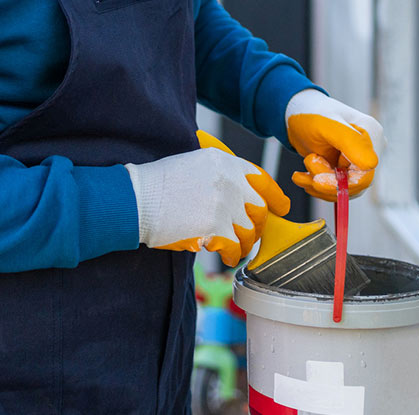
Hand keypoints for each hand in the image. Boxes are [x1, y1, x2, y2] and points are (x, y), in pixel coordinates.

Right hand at [125, 133, 289, 266]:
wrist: (137, 199)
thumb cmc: (158, 185)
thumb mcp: (193, 164)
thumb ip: (219, 175)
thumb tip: (239, 195)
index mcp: (225, 162)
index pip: (261, 180)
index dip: (275, 197)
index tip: (281, 208)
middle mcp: (230, 181)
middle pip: (258, 209)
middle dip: (256, 226)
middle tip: (249, 236)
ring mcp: (224, 205)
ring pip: (249, 231)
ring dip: (244, 244)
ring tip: (235, 250)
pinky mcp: (216, 228)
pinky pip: (234, 247)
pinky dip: (232, 255)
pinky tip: (227, 256)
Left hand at [284, 89, 382, 201]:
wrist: (297, 114)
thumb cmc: (310, 114)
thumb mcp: (326, 125)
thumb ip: (350, 141)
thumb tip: (372, 164)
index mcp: (372, 134)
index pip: (365, 175)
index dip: (340, 183)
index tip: (315, 178)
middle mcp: (371, 149)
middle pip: (355, 184)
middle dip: (326, 184)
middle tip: (304, 169)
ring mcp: (359, 160)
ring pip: (344, 189)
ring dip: (318, 186)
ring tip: (300, 174)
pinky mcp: (348, 169)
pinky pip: (337, 188)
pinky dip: (316, 186)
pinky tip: (302, 176)